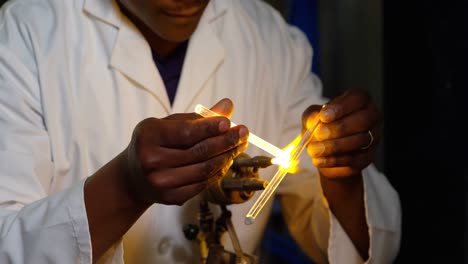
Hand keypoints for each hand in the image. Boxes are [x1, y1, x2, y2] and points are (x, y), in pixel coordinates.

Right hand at [124, 99, 248, 205]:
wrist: (133, 176)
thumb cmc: (156, 143)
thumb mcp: (170, 125)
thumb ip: (198, 117)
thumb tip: (228, 105)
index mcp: (149, 135)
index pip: (187, 132)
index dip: (211, 128)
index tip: (230, 123)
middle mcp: (151, 160)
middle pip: (199, 152)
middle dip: (226, 142)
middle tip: (244, 133)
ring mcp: (160, 182)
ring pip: (204, 170)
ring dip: (226, 157)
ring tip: (238, 146)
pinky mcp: (170, 198)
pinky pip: (202, 184)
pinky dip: (217, 172)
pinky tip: (225, 161)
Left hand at [303, 89, 381, 178]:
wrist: (324, 151)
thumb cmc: (320, 126)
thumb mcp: (311, 117)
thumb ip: (312, 115)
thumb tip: (315, 118)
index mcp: (359, 101)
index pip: (358, 98)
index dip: (342, 107)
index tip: (323, 116)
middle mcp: (371, 117)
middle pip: (364, 120)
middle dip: (339, 128)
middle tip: (318, 134)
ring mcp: (372, 138)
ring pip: (360, 141)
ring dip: (334, 146)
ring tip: (313, 149)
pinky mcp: (368, 157)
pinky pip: (355, 159)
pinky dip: (334, 161)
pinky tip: (318, 160)